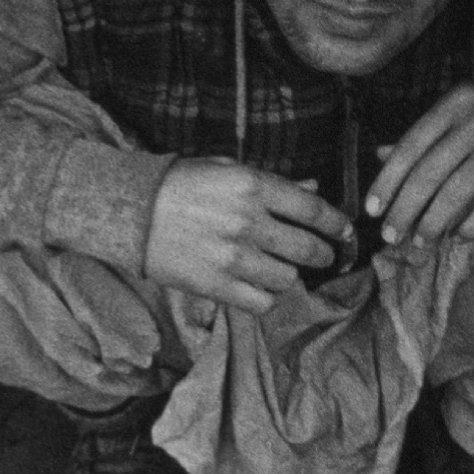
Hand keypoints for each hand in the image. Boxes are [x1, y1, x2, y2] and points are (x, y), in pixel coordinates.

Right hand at [144, 158, 352, 314]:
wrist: (129, 210)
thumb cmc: (179, 185)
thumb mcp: (226, 170)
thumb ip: (272, 183)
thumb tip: (312, 192)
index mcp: (252, 187)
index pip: (313, 210)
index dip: (337, 223)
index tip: (345, 231)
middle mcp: (248, 222)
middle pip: (308, 248)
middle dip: (324, 254)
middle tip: (324, 256)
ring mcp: (233, 257)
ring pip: (289, 279)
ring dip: (290, 276)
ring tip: (281, 269)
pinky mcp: (217, 286)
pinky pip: (262, 303)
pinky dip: (267, 297)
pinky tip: (259, 286)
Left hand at [365, 79, 473, 246]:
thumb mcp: (460, 108)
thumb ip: (424, 133)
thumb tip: (381, 156)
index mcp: (454, 103)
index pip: (410, 147)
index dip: (387, 182)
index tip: (372, 209)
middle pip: (428, 174)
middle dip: (404, 210)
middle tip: (389, 236)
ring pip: (456, 193)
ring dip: (432, 224)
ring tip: (419, 242)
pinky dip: (471, 225)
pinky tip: (459, 237)